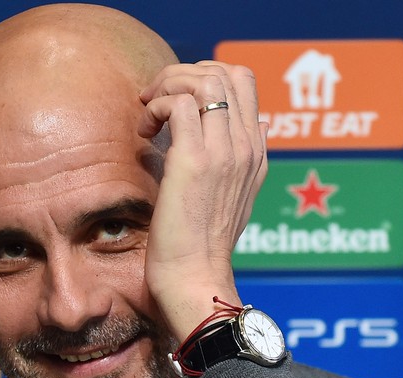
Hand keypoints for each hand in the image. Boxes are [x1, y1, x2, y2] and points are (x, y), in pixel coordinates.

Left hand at [138, 61, 267, 342]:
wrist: (195, 280)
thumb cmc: (201, 248)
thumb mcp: (233, 200)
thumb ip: (241, 162)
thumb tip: (255, 127)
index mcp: (256, 155)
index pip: (243, 84)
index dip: (204, 80)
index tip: (176, 106)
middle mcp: (247, 148)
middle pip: (228, 73)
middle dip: (184, 75)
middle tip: (157, 102)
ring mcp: (225, 153)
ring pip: (205, 80)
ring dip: (169, 86)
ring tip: (150, 115)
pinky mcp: (195, 161)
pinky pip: (180, 103)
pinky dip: (157, 106)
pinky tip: (145, 133)